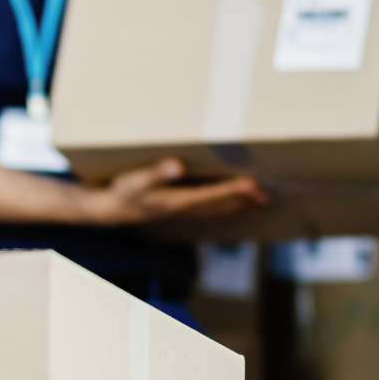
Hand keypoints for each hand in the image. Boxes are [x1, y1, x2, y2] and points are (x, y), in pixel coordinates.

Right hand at [81, 159, 266, 224]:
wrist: (111, 210)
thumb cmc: (123, 191)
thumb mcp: (135, 180)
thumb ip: (156, 173)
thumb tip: (176, 165)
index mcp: (176, 201)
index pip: (210, 196)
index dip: (232, 190)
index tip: (252, 184)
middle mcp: (184, 209)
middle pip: (220, 207)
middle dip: (243, 202)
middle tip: (267, 198)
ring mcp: (183, 212)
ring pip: (217, 213)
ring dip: (239, 210)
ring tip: (260, 208)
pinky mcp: (181, 211)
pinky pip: (210, 214)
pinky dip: (226, 213)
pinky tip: (237, 212)